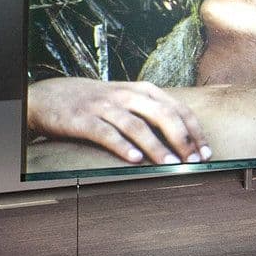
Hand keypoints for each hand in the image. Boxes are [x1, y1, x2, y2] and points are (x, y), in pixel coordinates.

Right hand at [27, 77, 209, 165]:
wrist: (49, 96)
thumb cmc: (96, 101)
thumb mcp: (128, 97)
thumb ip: (153, 110)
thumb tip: (186, 135)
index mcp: (142, 90)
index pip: (177, 109)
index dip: (194, 131)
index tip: (206, 152)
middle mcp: (126, 95)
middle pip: (162, 115)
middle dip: (182, 139)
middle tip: (194, 161)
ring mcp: (104, 107)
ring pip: (137, 125)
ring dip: (156, 147)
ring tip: (170, 165)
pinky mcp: (83, 120)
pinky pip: (106, 133)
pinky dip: (122, 146)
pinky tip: (135, 160)